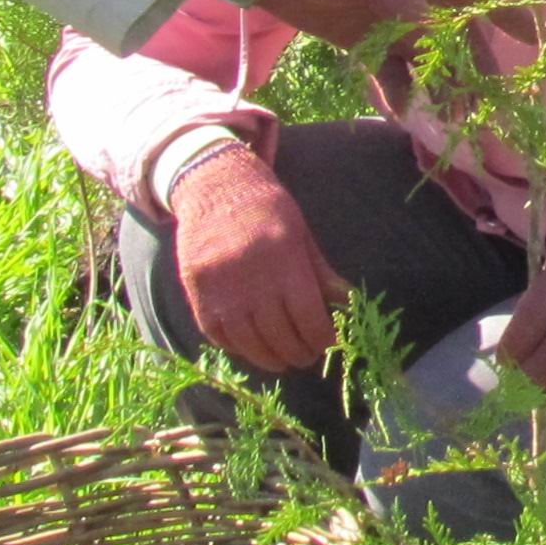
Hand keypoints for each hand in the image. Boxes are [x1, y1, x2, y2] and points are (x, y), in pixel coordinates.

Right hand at [165, 149, 340, 373]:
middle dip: (299, 352)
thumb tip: (349, 304)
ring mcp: (220, 288)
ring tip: (282, 360)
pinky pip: (218, 334)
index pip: (308, 318)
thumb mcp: (301, 233)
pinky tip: (251, 347)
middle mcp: (251, 278)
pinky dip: (237, 347)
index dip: (322, 339)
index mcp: (284, 260)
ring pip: (249, 343)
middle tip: (306, 356)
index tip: (329, 344)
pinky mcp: (196, 292)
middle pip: (280, 336)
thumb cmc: (266, 208)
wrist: (213, 184)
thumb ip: (321, 273)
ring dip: (269, 358)